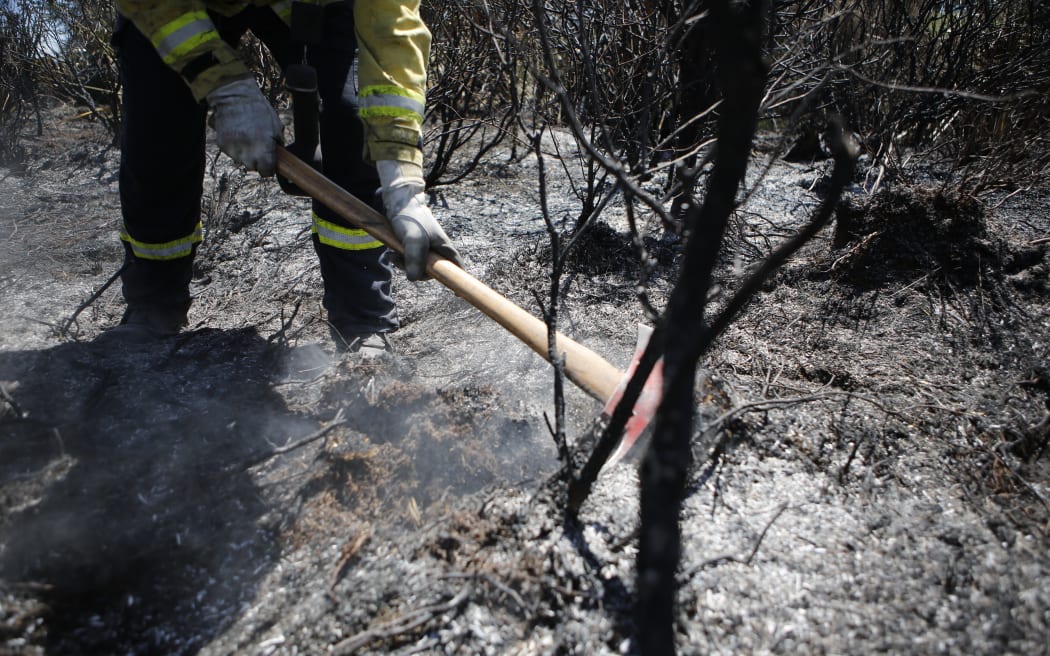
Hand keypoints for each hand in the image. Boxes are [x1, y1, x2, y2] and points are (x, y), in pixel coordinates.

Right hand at [207, 79, 283, 176]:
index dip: (268, 169)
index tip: (269, 164)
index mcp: (263, 148)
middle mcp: (247, 151)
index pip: (266, 172)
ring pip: (241, 161)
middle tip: (258, 148)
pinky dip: (235, 148)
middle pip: (253, 168)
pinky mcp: (222, 144)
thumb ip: (277, 145)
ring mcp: (233, 148)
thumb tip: (277, 157)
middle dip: (256, 161)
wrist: (235, 97)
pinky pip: (231, 152)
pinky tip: (238, 135)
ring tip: (247, 138)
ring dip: (244, 155)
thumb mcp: (276, 127)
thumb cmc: (259, 110)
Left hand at [377, 160, 463, 280]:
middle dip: (417, 271)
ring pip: (418, 267)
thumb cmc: (411, 219)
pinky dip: (401, 260)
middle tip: (402, 262)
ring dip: (405, 265)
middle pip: (432, 272)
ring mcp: (426, 250)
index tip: (457, 293)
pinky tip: (392, 253)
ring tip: (393, 254)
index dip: (457, 280)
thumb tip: (414, 280)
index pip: (456, 267)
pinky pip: (410, 261)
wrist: (399, 203)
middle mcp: (437, 250)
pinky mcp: (415, 248)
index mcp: (444, 248)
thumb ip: (415, 259)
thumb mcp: (413, 240)